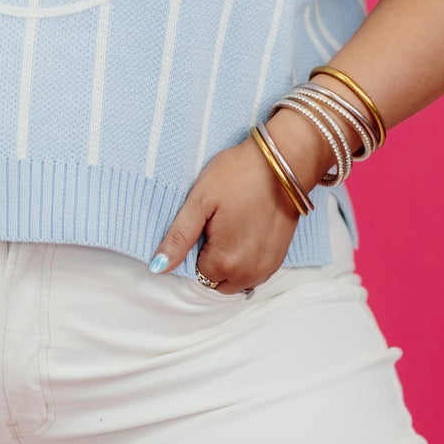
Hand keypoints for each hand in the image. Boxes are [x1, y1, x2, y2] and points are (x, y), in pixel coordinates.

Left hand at [150, 119, 323, 292]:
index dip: (197, 248)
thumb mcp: (200, 201)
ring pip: (236, 280)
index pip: (197, 273)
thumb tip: (158, 267)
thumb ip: (179, 238)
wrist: (285, 161)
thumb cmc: (239, 174)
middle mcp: (249, 273)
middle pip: (217, 281)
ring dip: (230, 264)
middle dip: (212, 261)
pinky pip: (255, 273)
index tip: (206, 224)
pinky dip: (246, 261)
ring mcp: (267, 267)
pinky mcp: (280, 258)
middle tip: (218, 225)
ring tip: (233, 227)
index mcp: (225, 262)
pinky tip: (246, 232)